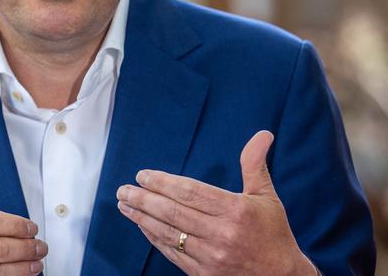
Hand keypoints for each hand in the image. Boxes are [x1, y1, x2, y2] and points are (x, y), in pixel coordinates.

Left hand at [116, 131, 316, 274]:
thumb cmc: (273, 234)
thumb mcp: (266, 196)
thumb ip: (255, 164)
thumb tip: (263, 134)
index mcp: (235, 211)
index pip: (190, 192)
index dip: (162, 183)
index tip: (143, 175)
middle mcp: (221, 234)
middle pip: (173, 212)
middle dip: (143, 199)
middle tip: (124, 190)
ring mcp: (211, 257)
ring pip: (168, 233)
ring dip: (142, 218)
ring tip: (124, 206)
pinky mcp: (204, 274)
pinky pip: (172, 253)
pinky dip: (154, 238)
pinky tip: (142, 226)